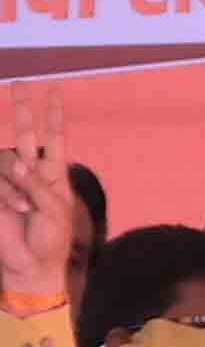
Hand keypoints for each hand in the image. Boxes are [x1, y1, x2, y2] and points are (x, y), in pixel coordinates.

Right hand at [0, 84, 79, 300]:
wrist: (30, 262)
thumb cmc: (49, 238)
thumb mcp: (55, 210)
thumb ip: (39, 184)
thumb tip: (18, 163)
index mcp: (53, 173)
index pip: (54, 137)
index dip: (53, 114)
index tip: (54, 89)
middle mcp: (30, 170)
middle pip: (25, 132)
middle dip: (24, 109)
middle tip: (21, 84)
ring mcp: (8, 178)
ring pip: (7, 160)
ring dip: (17, 186)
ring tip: (23, 208)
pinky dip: (7, 193)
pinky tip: (14, 208)